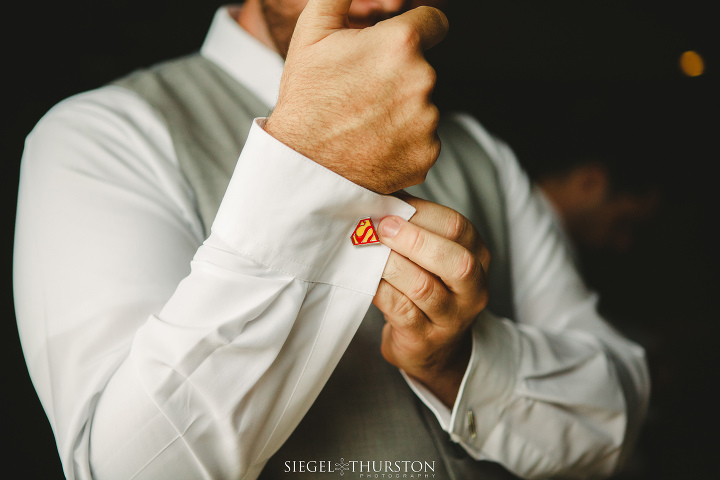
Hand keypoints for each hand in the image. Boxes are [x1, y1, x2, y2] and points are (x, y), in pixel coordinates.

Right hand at [263, 0, 447, 193]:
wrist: (304, 165)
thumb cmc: (306, 98)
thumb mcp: (313, 31)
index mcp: (400, 44)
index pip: (434, 22)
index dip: (415, 30)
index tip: (396, 46)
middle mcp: (422, 81)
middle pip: (423, 69)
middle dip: (399, 76)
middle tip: (361, 93)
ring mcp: (426, 123)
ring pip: (423, 106)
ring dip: (401, 111)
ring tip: (364, 122)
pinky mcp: (426, 156)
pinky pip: (422, 141)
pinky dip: (403, 143)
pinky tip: (374, 144)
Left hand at [373, 196, 489, 406]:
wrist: (432, 350)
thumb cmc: (427, 288)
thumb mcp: (433, 257)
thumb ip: (416, 227)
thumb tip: (381, 192)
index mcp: (477, 258)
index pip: (457, 227)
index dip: (421, 213)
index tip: (389, 205)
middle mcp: (472, 290)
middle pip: (455, 261)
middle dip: (413, 240)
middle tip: (379, 227)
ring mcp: (451, 318)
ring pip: (422, 286)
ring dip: (389, 263)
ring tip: (366, 249)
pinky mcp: (424, 339)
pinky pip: (400, 310)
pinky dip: (379, 288)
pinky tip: (365, 276)